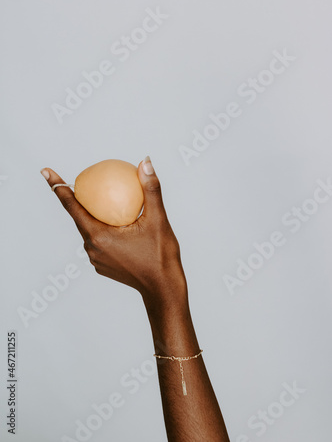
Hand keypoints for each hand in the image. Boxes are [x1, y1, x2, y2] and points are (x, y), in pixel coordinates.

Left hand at [40, 157, 186, 307]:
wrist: (164, 289)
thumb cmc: (161, 256)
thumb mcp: (158, 220)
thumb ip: (150, 189)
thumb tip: (144, 162)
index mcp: (98, 236)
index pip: (72, 206)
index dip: (58, 186)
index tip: (46, 172)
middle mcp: (92, 248)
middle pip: (79, 217)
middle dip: (77, 198)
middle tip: (82, 179)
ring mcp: (96, 259)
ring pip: (90, 229)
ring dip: (93, 215)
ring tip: (103, 202)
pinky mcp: (103, 265)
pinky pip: (99, 241)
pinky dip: (103, 228)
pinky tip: (117, 223)